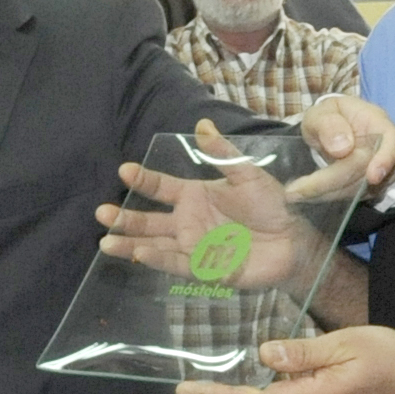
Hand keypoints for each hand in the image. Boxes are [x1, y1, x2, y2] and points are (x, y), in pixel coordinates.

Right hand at [96, 120, 322, 292]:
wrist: (293, 240)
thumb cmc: (271, 205)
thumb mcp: (248, 174)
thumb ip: (223, 154)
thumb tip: (202, 124)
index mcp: (194, 195)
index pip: (160, 187)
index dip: (143, 179)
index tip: (124, 170)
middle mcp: (187, 221)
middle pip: (149, 220)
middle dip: (125, 217)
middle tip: (102, 212)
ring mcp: (193, 246)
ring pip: (154, 244)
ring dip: (131, 243)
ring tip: (106, 241)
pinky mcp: (204, 269)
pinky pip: (176, 264)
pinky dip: (158, 259)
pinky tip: (140, 254)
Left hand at [298, 93, 394, 189]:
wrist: (330, 131)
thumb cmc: (328, 117)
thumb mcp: (321, 113)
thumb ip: (329, 125)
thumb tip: (343, 147)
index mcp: (378, 122)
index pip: (392, 140)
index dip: (385, 160)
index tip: (372, 177)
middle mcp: (385, 149)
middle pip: (368, 171)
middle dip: (332, 182)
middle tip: (296, 190)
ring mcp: (382, 170)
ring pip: (361, 189)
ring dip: (329, 193)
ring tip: (296, 193)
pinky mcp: (371, 186)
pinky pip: (354, 196)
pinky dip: (331, 198)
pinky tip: (308, 196)